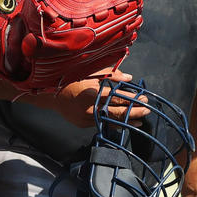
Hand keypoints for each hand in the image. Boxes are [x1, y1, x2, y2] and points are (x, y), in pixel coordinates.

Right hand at [6, 69, 142, 126]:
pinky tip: (124, 124)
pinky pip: (101, 124)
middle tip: (147, 109)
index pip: (116, 98)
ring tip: (141, 121)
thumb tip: (129, 77)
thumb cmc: (70, 78)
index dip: (131, 99)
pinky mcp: (83, 124)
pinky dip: (114, 123)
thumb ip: (110, 74)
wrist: (49, 94)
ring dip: (126, 121)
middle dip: (133, 112)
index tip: (143, 98)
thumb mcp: (90, 72)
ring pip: (110, 121)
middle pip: (116, 112)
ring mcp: (85, 119)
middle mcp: (88, 108)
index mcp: (90, 93)